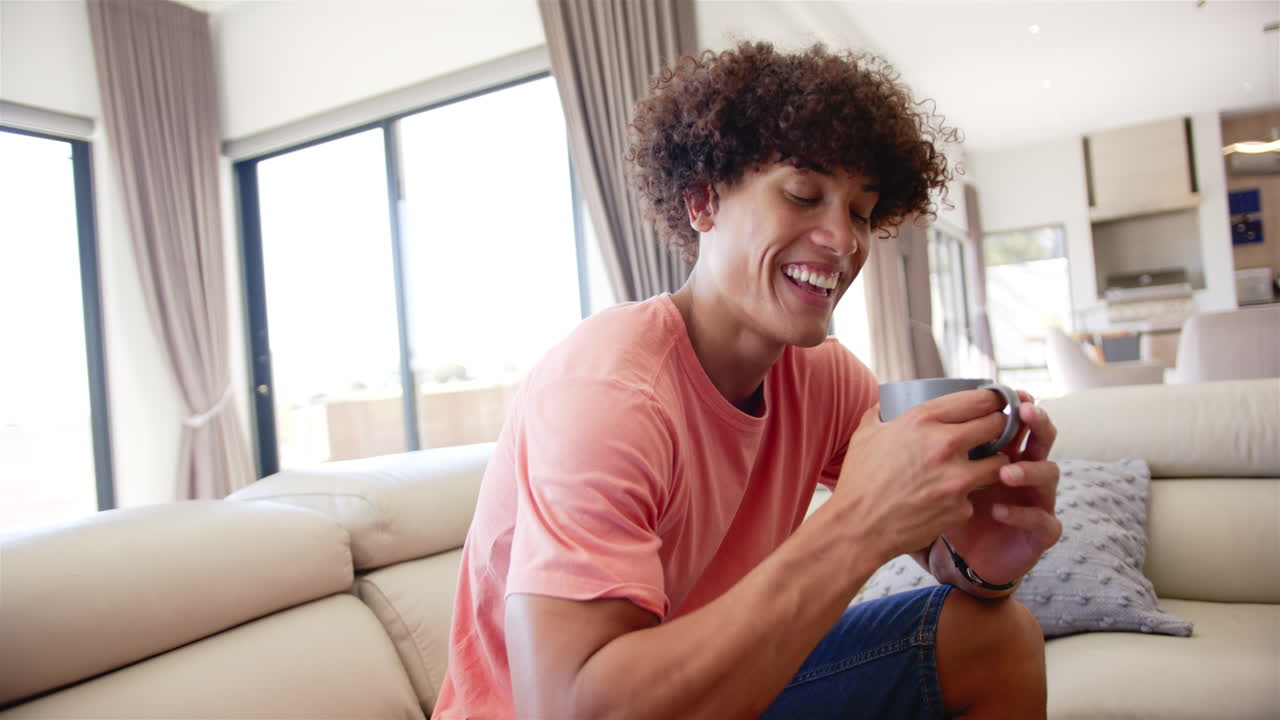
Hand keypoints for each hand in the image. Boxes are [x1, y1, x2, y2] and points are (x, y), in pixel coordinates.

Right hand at [833, 389, 1016, 563]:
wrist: (858, 527)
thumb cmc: (860, 480)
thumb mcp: (865, 434)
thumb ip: (881, 413)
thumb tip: (887, 403)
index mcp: (923, 420)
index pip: (979, 400)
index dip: (993, 399)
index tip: (995, 402)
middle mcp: (945, 445)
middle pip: (997, 426)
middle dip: (999, 427)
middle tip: (992, 432)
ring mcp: (957, 479)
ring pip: (1001, 462)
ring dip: (995, 461)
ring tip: (983, 464)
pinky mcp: (961, 508)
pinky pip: (976, 496)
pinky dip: (967, 496)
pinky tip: (951, 497)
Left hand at [930, 392, 1060, 586]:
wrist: (959, 561)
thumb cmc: (945, 511)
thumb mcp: (932, 473)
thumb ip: (924, 442)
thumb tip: (885, 408)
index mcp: (1002, 450)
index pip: (1015, 420)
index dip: (1015, 404)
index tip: (1008, 392)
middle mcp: (1025, 469)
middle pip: (1041, 438)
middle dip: (1034, 424)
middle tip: (1023, 413)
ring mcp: (1036, 499)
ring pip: (1049, 474)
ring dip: (1029, 469)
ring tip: (1006, 472)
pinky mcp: (1040, 532)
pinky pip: (1042, 520)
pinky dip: (1021, 514)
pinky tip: (997, 511)